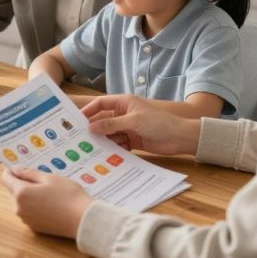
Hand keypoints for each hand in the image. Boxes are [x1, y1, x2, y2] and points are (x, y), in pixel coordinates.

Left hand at [0, 167, 91, 238]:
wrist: (83, 220)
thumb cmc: (68, 195)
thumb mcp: (49, 178)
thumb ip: (29, 173)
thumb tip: (16, 170)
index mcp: (21, 193)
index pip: (6, 178)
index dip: (11, 171)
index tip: (21, 167)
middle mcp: (19, 208)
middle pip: (13, 190)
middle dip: (23, 183)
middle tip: (42, 180)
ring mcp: (26, 220)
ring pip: (21, 202)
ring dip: (29, 195)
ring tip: (48, 192)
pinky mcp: (34, 228)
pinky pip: (29, 212)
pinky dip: (35, 206)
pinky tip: (50, 204)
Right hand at [82, 95, 200, 155]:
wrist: (180, 138)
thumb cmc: (158, 123)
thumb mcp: (133, 121)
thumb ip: (111, 124)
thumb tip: (91, 127)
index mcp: (124, 103)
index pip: (101, 104)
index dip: (89, 110)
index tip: (77, 120)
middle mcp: (124, 114)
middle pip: (103, 120)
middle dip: (94, 128)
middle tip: (80, 138)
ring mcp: (128, 127)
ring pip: (109, 133)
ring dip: (103, 140)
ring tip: (91, 149)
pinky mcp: (132, 140)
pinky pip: (118, 144)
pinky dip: (113, 149)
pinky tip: (105, 155)